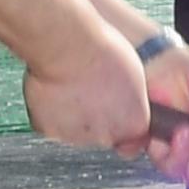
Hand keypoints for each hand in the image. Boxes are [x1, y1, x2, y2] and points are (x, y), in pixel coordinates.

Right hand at [21, 27, 151, 153]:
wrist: (67, 48)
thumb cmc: (104, 53)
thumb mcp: (137, 75)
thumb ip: (135, 100)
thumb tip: (130, 103)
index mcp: (133, 124)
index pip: (136, 139)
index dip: (127, 123)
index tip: (121, 111)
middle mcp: (107, 136)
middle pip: (107, 136)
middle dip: (102, 119)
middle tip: (95, 93)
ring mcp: (78, 137)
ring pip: (80, 132)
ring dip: (78, 116)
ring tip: (75, 89)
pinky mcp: (51, 131)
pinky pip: (55, 126)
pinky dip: (55, 113)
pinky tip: (58, 92)